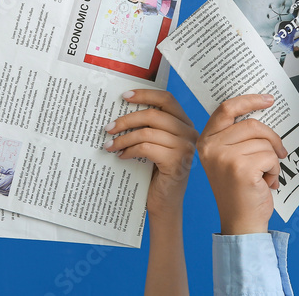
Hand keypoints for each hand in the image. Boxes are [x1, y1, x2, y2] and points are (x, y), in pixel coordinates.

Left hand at [104, 90, 196, 219]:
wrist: (164, 203)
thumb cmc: (157, 173)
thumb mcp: (154, 143)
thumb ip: (148, 126)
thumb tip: (121, 109)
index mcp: (185, 124)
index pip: (167, 99)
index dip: (145, 94)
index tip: (124, 96)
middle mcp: (189, 133)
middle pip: (154, 114)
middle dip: (127, 119)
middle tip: (109, 127)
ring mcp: (185, 148)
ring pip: (147, 132)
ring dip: (124, 138)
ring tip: (110, 145)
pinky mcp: (176, 162)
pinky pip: (146, 148)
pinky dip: (130, 150)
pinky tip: (121, 156)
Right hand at [196, 94, 287, 235]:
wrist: (241, 222)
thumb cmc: (239, 190)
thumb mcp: (228, 157)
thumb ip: (236, 136)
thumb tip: (259, 113)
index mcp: (206, 141)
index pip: (227, 109)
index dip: (249, 101)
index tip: (267, 99)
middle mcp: (211, 147)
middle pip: (252, 124)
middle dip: (271, 138)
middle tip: (279, 152)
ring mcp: (225, 157)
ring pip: (264, 142)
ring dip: (272, 159)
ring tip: (264, 175)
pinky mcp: (241, 169)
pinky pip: (270, 157)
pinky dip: (274, 170)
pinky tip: (265, 183)